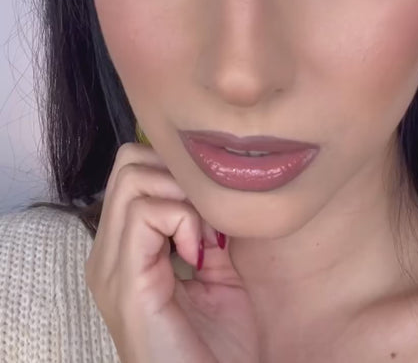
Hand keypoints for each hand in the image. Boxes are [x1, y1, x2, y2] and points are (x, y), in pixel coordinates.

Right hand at [85, 142, 259, 362]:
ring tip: (201, 240)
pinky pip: (144, 214)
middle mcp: (108, 255)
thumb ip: (206, 232)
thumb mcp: (217, 274)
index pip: (133, 171)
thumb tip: (215, 195)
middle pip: (129, 164)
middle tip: (203, 216)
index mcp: (125, 253)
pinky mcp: (127, 282)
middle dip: (175, 175)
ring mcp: (112, 267)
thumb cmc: (217, 346)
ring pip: (134, 179)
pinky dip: (181, 220)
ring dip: (181, 198)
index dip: (176, 172)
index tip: (208, 209)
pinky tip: (198, 256)